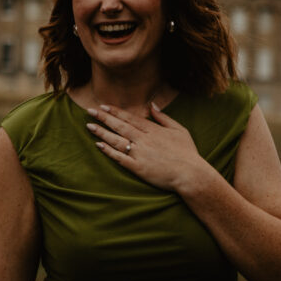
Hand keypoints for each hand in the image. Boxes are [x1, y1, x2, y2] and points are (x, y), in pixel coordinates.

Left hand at [86, 102, 203, 191]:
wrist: (190, 174)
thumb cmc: (187, 153)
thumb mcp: (179, 130)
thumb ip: (164, 118)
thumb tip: (152, 105)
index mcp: (153, 130)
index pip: (130, 118)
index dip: (115, 112)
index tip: (103, 106)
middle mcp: (144, 140)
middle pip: (120, 126)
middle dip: (104, 118)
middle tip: (90, 111)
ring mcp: (140, 154)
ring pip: (117, 140)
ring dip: (102, 132)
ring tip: (89, 126)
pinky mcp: (138, 168)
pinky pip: (119, 158)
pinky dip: (108, 151)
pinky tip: (98, 145)